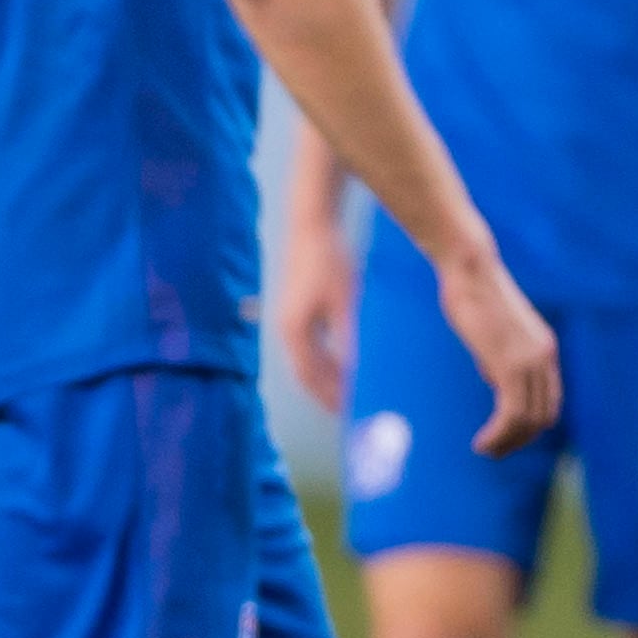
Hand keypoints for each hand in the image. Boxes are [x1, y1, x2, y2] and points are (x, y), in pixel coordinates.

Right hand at [274, 211, 358, 411]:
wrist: (312, 225)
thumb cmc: (329, 261)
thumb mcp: (343, 302)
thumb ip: (346, 339)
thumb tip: (352, 372)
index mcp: (294, 332)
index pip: (310, 376)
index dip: (327, 396)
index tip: (346, 412)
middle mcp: (285, 329)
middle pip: (305, 372)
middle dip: (324, 391)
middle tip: (346, 408)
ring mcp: (287, 319)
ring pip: (306, 359)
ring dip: (324, 376)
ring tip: (345, 389)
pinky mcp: (293, 309)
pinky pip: (307, 345)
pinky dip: (322, 358)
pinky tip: (340, 359)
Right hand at [431, 241, 558, 455]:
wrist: (470, 267)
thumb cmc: (473, 293)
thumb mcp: (495, 332)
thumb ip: (501, 356)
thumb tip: (496, 380)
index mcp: (545, 349)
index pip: (550, 401)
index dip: (531, 427)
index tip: (506, 437)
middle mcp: (544, 357)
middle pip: (543, 417)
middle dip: (519, 441)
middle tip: (494, 452)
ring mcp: (529, 361)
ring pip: (527, 421)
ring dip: (506, 443)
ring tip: (485, 451)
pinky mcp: (509, 364)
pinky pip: (511, 413)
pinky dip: (498, 435)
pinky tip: (482, 442)